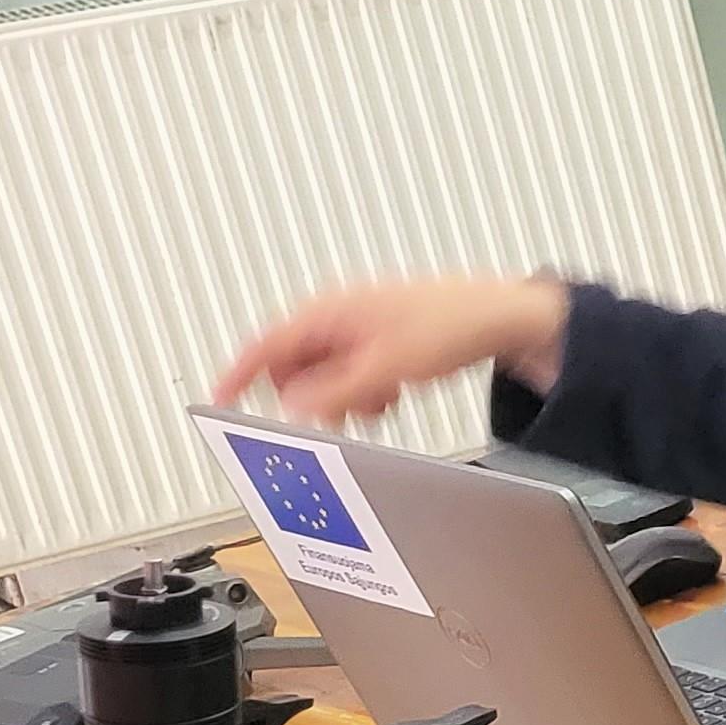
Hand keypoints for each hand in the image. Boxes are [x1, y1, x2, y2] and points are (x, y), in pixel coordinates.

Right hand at [215, 275, 570, 419]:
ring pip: (326, 375)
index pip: (264, 345)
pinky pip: (354, 375)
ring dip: (343, 397)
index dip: (237, 375)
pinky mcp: (381, 342)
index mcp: (328, 313)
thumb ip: (334, 392)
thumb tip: (291, 408)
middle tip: (339, 411)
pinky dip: (365, 391)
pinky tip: (391, 394)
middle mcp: (338, 317)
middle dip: (310, 395)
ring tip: (379, 400)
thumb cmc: (452, 325)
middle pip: (294, 366)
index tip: (219, 400)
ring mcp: (359, 329)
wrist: (506, 318)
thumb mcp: (385, 368)